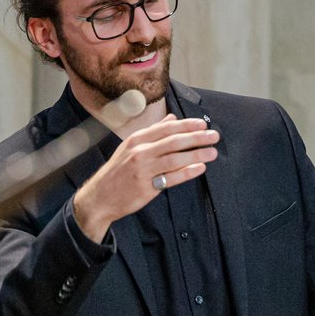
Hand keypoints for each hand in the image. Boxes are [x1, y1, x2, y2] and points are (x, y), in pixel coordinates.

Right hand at [73, 115, 219, 240]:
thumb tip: (172, 119)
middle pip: (173, 142)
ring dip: (196, 155)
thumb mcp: (131, 147)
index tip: (202, 125)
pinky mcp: (146, 187)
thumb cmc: (118, 171)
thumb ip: (153, 132)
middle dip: (196, 138)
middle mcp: (140, 152)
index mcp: (136, 139)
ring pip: (175, 159)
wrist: (100, 196)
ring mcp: (143, 169)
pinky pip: (171, 178)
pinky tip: (200, 168)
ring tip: (212, 153)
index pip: (166, 128)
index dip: (186, 125)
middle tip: (214, 136)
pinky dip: (187, 172)